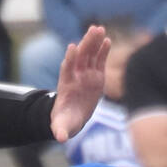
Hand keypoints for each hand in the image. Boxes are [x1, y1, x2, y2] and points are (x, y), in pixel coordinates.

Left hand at [49, 25, 110, 140]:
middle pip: (80, 57)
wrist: (71, 117)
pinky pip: (99, 61)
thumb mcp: (62, 127)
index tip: (72, 48)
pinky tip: (107, 40)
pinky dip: (102, 51)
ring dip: (94, 42)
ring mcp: (86, 74)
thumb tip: (59, 138)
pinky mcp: (95, 76)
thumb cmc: (65, 121)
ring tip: (99, 28)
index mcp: (67, 86)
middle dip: (86, 44)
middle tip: (92, 30)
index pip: (67, 70)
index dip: (69, 60)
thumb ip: (60, 130)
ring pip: (90, 55)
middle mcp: (76, 76)